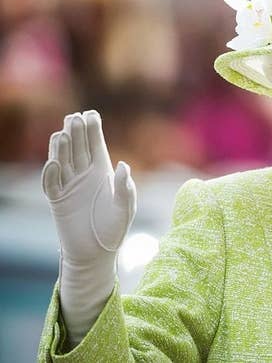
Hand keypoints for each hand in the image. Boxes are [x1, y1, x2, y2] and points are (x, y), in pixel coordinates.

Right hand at [42, 110, 135, 263]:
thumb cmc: (115, 229)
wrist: (97, 253)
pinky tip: (53, 163)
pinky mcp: (57, 201)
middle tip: (75, 118)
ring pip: (63, 162)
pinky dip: (51, 174)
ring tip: (63, 133)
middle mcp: (85, 176)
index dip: (94, 131)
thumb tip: (124, 165)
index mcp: (103, 173)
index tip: (91, 114)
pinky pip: (51, 185)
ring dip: (62, 148)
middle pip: (78, 149)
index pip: (96, 147)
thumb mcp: (125, 208)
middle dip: (77, 133)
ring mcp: (69, 187)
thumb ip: (125, 188)